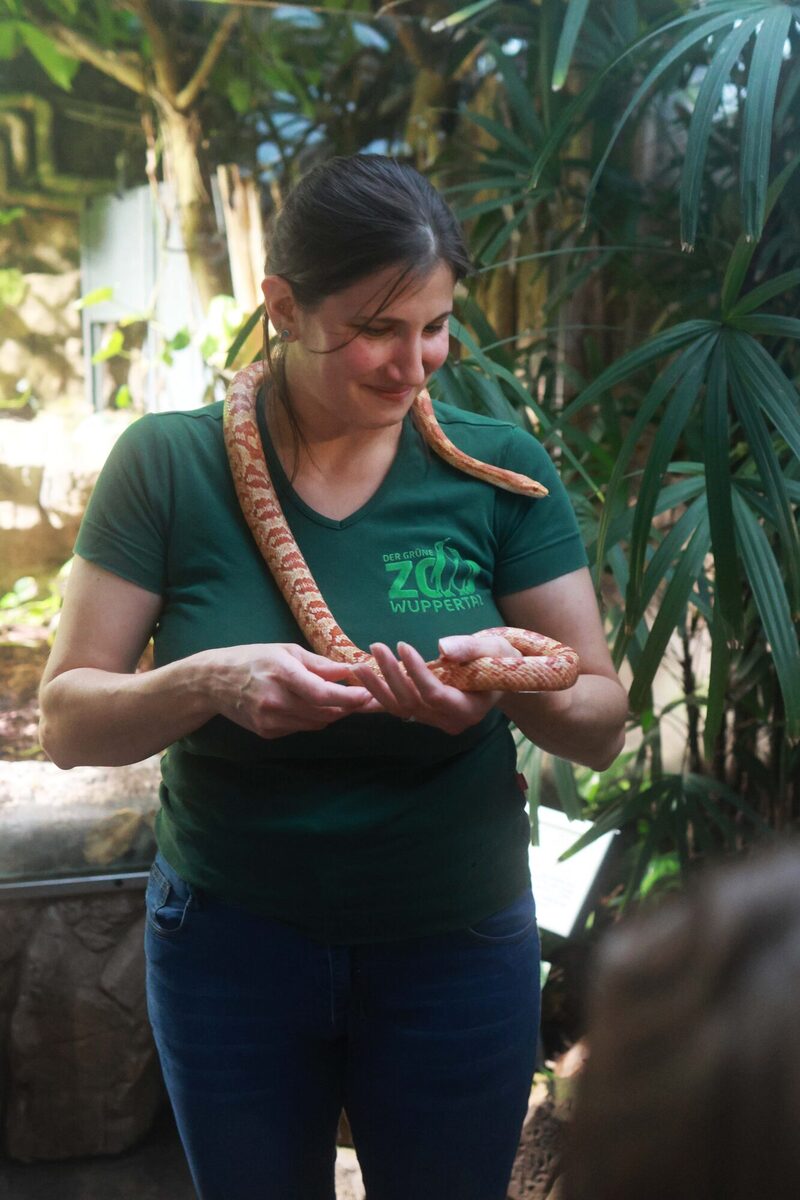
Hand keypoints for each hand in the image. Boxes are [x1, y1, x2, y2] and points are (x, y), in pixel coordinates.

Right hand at [204, 643, 373, 738]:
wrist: (213, 682)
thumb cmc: (253, 659)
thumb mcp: (285, 651)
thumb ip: (319, 664)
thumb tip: (349, 672)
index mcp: (281, 674)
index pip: (322, 693)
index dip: (349, 697)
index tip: (367, 695)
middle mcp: (275, 701)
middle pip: (324, 712)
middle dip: (347, 707)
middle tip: (362, 697)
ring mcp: (269, 720)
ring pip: (316, 723)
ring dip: (332, 713)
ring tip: (340, 699)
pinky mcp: (267, 732)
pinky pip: (300, 728)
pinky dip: (311, 719)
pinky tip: (308, 706)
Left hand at [353, 634, 521, 735]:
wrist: (498, 675)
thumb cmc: (499, 660)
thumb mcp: (494, 649)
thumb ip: (470, 648)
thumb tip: (441, 648)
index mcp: (469, 710)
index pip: (436, 695)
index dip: (417, 672)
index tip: (403, 645)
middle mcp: (449, 721)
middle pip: (413, 703)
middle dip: (392, 675)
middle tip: (376, 647)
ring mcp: (434, 721)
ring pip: (400, 709)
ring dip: (377, 687)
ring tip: (358, 665)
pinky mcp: (423, 715)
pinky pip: (397, 708)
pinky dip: (378, 694)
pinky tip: (361, 680)